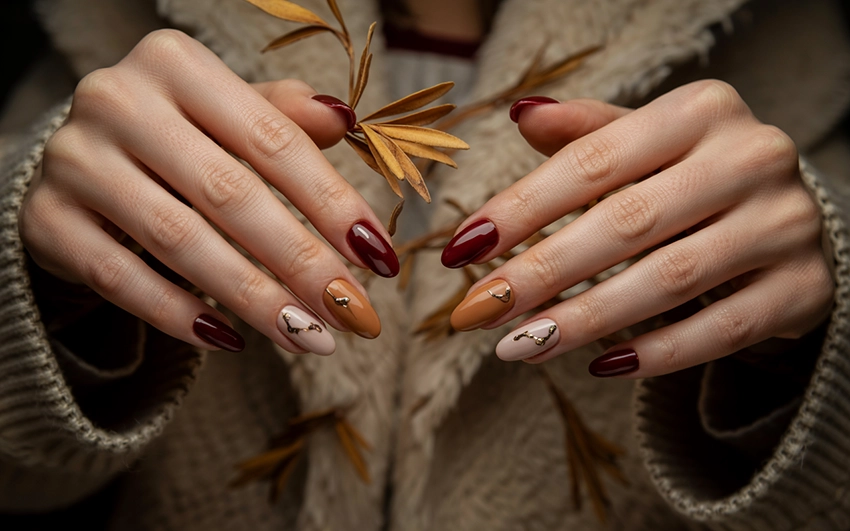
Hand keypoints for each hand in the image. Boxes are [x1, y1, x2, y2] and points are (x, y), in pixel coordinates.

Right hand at [20, 29, 393, 355]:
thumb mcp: (229, 114)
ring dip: (253, 298)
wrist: (81, 161)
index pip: (274, 141)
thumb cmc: (177, 137)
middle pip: (230, 194)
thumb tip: (347, 118)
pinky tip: (231, 341)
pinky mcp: (47, 218)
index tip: (380, 260)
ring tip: (311, 338)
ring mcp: (76, 159)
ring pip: (178, 240)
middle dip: (302, 263)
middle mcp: (119, 100)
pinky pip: (120, 278)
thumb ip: (282, 115)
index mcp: (177, 63)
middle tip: (354, 314)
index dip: (333, 204)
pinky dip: (178, 315)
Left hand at [442, 80, 833, 376]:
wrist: (791, 217)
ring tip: (518, 346)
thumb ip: (586, 132)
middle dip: (541, 271)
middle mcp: (751, 157)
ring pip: (669, 280)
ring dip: (583, 320)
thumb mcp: (645, 141)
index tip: (462, 249)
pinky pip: (721, 330)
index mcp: (700, 110)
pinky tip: (601, 366)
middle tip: (479, 309)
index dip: (521, 208)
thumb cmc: (692, 177)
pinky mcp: (804, 288)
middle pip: (626, 222)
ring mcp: (785, 224)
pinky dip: (657, 353)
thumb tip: (520, 115)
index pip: (593, 161)